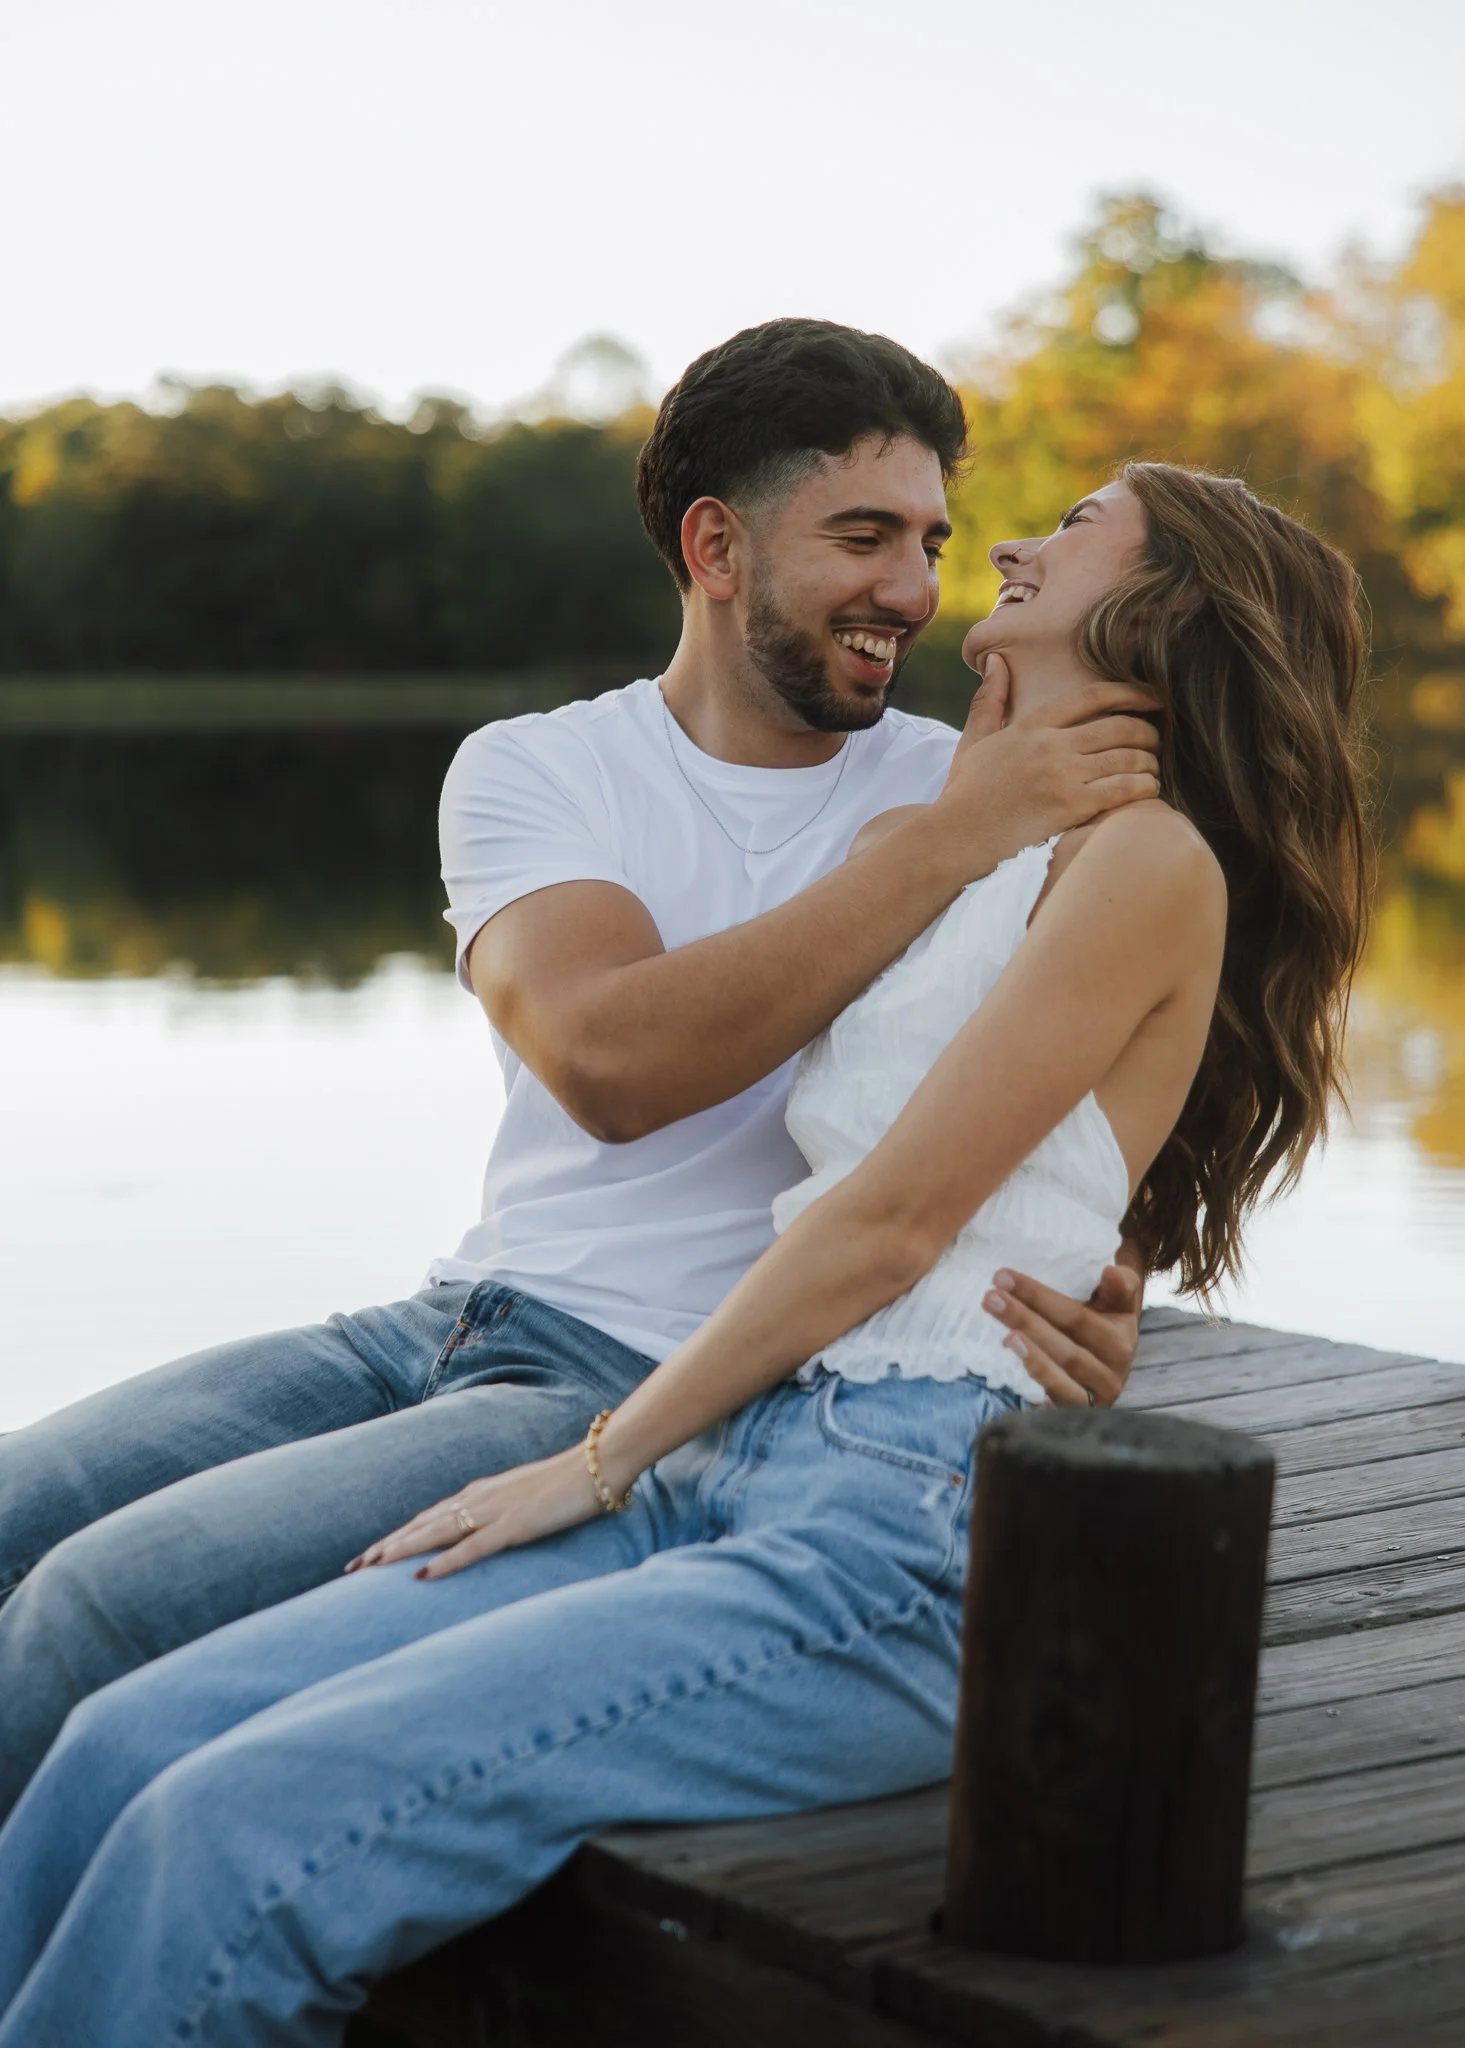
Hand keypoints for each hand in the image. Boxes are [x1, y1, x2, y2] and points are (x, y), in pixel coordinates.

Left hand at [345, 1446, 603, 1580]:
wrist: (600, 1462)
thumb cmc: (570, 1481)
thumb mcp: (528, 1497)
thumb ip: (504, 1510)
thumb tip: (487, 1528)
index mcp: (482, 1493)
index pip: (428, 1518)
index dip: (397, 1536)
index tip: (369, 1554)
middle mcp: (479, 1499)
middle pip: (421, 1526)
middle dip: (385, 1547)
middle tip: (351, 1568)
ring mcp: (495, 1511)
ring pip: (435, 1533)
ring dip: (400, 1551)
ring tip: (369, 1569)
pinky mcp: (515, 1525)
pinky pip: (472, 1548)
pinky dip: (444, 1562)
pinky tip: (422, 1576)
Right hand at [935, 654, 1160, 880]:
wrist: (955, 838)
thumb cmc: (965, 794)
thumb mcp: (973, 740)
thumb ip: (990, 700)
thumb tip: (997, 660)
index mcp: (1032, 725)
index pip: (1093, 697)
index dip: (1131, 692)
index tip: (1153, 697)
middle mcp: (1051, 745)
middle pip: (1120, 727)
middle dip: (1149, 731)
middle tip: (1159, 740)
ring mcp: (1063, 776)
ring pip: (1128, 758)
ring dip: (1150, 763)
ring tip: (1154, 770)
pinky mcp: (1071, 807)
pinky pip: (1124, 789)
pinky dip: (1144, 787)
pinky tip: (1149, 791)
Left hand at [982, 1262, 1140, 1406]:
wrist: (1109, 1364)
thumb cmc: (1103, 1324)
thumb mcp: (1117, 1303)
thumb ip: (1119, 1286)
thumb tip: (1111, 1271)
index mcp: (1120, 1340)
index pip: (1075, 1317)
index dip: (1039, 1296)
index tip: (1003, 1277)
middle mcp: (1111, 1374)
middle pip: (1064, 1347)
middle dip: (1025, 1320)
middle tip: (990, 1299)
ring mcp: (1094, 1399)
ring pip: (1060, 1379)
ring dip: (1030, 1357)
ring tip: (1004, 1337)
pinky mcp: (1076, 1416)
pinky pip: (1054, 1408)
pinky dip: (1036, 1393)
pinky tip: (1012, 1381)